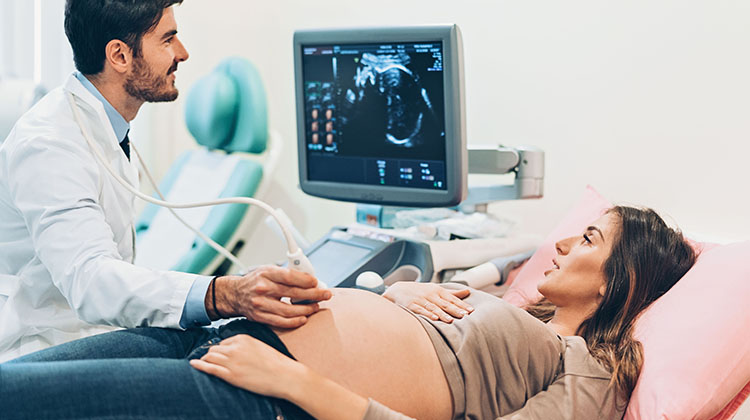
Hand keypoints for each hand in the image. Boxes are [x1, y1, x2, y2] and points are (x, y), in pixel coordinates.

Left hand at [190, 334, 303, 399]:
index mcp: (243, 338)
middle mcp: (235, 348)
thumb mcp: (261, 347)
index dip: (221, 350)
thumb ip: (247, 346)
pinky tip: (193, 364)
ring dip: (206, 360)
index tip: (220, 355)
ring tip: (203, 364)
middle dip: (212, 355)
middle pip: (214, 348)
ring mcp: (231, 361)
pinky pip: (209, 368)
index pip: (224, 342)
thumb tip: (238, 351)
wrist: (285, 376)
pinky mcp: (230, 375)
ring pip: (210, 357)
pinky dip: (199, 365)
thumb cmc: (277, 363)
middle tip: (211, 361)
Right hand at [209, 266, 331, 327]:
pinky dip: (295, 321)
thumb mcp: (269, 270)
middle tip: (326, 294)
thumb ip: (288, 273)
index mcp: (266, 273)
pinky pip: (281, 322)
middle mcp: (263, 289)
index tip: (317, 282)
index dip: (306, 280)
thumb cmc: (256, 280)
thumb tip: (311, 280)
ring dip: (307, 309)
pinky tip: (304, 318)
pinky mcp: (260, 317)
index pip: (289, 276)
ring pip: (289, 310)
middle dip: (314, 295)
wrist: (235, 294)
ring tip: (316, 306)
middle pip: (293, 293)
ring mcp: (261, 304)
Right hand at [382, 282, 473, 322]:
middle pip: (445, 303)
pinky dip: (427, 314)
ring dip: (442, 314)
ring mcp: (421, 300)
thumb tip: (467, 292)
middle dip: (455, 309)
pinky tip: (434, 319)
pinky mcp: (412, 306)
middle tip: (464, 315)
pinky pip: (421, 311)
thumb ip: (452, 293)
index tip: (471, 310)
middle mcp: (430, 295)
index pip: (452, 298)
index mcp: (438, 291)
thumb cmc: (421, 291)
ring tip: (451, 320)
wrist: (398, 290)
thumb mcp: (436, 289)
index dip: (461, 305)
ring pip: (434, 308)